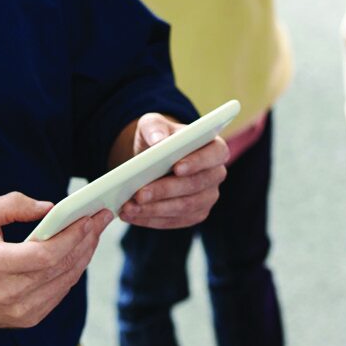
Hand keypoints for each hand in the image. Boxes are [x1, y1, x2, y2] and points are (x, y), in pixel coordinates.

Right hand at [0, 192, 111, 331]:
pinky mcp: (31, 318)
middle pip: (62, 266)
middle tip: (102, 219)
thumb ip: (12, 205)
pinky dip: (73, 270)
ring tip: (94, 233)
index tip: (89, 218)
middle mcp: (11, 293)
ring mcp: (23, 310)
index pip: (46, 254)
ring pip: (67, 280)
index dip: (72, 236)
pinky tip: (80, 252)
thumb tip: (51, 208)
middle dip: (86, 240)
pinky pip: (61, 291)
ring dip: (85, 255)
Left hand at [118, 113, 227, 228]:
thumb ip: (155, 127)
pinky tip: (132, 216)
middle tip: (139, 194)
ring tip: (129, 208)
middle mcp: (216, 174)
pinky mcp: (194, 214)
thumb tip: (159, 140)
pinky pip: (175, 221)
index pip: (215, 155)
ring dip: (155, 210)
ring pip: (185, 207)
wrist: (154, 159)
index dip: (197, 162)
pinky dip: (151, 219)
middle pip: (195, 185)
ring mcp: (207, 197)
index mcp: (215, 148)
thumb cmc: (159, 138)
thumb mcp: (154, 124)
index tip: (177, 167)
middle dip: (165, 191)